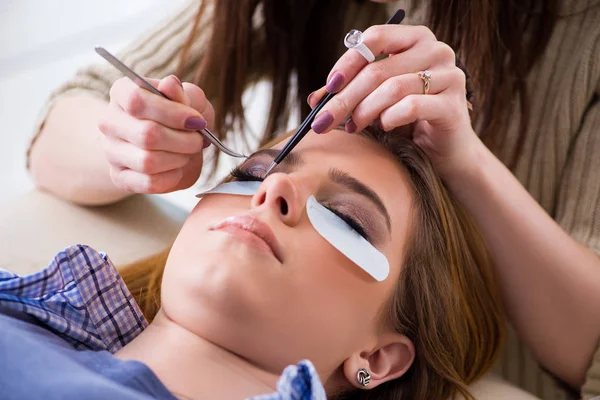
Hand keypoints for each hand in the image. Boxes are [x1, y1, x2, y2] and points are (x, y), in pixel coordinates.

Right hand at [98, 75, 214, 193]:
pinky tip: (178, 168)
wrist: (177, 146)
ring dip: (179, 158)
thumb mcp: (190, 99)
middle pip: (146, 134)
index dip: (172, 113)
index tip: (197, 120)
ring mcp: (111, 152)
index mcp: (122, 93)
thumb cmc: (182, 118)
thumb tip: (170, 84)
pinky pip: (149, 182)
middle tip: (198, 140)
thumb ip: (182, 93)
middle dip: (183, 140)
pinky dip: (172, 177)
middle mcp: (110, 122)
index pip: (137, 100)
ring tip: (187, 152)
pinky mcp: (120, 177)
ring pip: (148, 161)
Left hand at [308, 25, 480, 179]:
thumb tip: (314, 100)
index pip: (375, 38)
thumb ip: (348, 94)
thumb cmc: (409, 121)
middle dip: (345, 98)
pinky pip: (411, 106)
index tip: (330, 87)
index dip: (348, 62)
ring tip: (354, 127)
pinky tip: (385, 126)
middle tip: (324, 120)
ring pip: (393, 88)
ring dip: (365, 111)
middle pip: (378, 69)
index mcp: (415, 39)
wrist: (445, 150)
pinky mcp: (453, 104)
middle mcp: (436, 50)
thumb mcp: (376, 101)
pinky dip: (390, 118)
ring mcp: (449, 75)